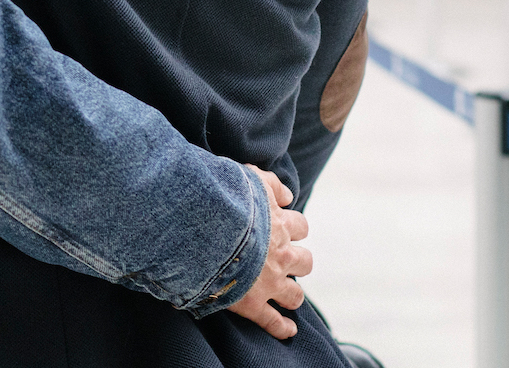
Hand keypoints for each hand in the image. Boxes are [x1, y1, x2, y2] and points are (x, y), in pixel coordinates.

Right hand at [226, 165, 312, 339]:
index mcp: (278, 224)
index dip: (293, 228)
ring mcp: (269, 282)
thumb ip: (271, 183)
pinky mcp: (252, 304)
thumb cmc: (223, 199)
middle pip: (305, 261)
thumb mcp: (249, 178)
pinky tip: (288, 330)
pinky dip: (282, 328)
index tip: (283, 229)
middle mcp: (280, 254)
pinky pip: (273, 322)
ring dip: (292, 295)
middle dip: (297, 261)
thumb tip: (288, 195)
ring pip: (295, 295)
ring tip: (286, 296)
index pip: (300, 226)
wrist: (203, 227)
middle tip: (284, 262)